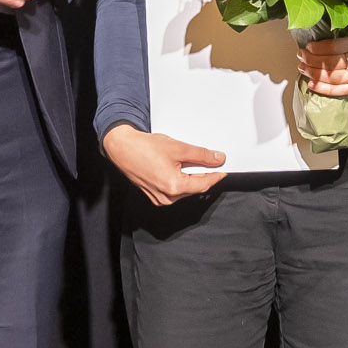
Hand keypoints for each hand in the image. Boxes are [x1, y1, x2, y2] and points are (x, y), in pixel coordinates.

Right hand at [104, 124, 228, 206]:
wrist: (123, 148)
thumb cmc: (144, 148)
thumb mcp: (178, 148)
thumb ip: (201, 156)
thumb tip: (218, 159)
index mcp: (174, 187)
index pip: (204, 184)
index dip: (217, 176)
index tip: (224, 169)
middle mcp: (167, 197)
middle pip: (195, 187)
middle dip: (203, 175)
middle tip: (211, 161)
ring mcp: (160, 198)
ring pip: (185, 189)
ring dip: (191, 177)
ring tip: (188, 161)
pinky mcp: (155, 196)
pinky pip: (174, 190)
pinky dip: (180, 180)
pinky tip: (178, 167)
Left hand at [300, 22, 347, 95]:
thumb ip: (344, 29)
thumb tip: (316, 30)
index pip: (335, 47)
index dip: (318, 49)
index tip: (307, 46)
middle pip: (333, 64)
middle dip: (312, 62)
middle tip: (301, 57)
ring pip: (335, 79)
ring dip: (315, 75)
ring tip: (303, 69)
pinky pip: (341, 90)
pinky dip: (324, 89)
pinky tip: (312, 84)